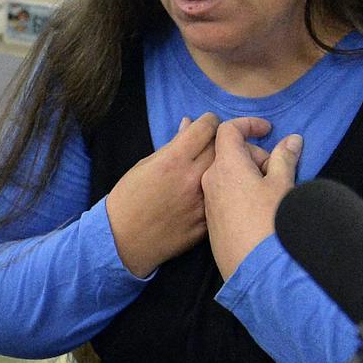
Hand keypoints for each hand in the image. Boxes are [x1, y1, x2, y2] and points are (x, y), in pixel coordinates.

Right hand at [105, 113, 270, 277]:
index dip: (211, 120)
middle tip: (239, 135)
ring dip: (234, 165)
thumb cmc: (127, 201)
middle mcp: (192, 179)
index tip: (212, 123)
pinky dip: (228, 192)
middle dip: (231, 136)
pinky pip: (226, 200)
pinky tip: (228, 190)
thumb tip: (190, 125)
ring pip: (231, 174)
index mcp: (173, 160)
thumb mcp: (144, 165)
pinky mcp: (207, 224)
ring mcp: (202, 203)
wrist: (123, 242)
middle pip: (224, 146)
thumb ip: (172, 145)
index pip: (206, 127)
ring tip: (237, 161)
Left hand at [202, 121, 302, 279]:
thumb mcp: (282, 185)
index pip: (228, 130)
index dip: (249, 124)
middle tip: (276, 171)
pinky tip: (257, 206)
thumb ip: (285, 158)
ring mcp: (207, 200)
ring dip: (247, 173)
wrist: (255, 269)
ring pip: (226, 174)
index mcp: (225, 165)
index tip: (267, 130)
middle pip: (229, 152)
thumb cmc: (270, 223)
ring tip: (269, 191)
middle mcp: (210, 180)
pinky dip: (239, 189)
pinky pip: (223, 193)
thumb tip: (292, 141)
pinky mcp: (210, 219)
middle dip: (255, 155)